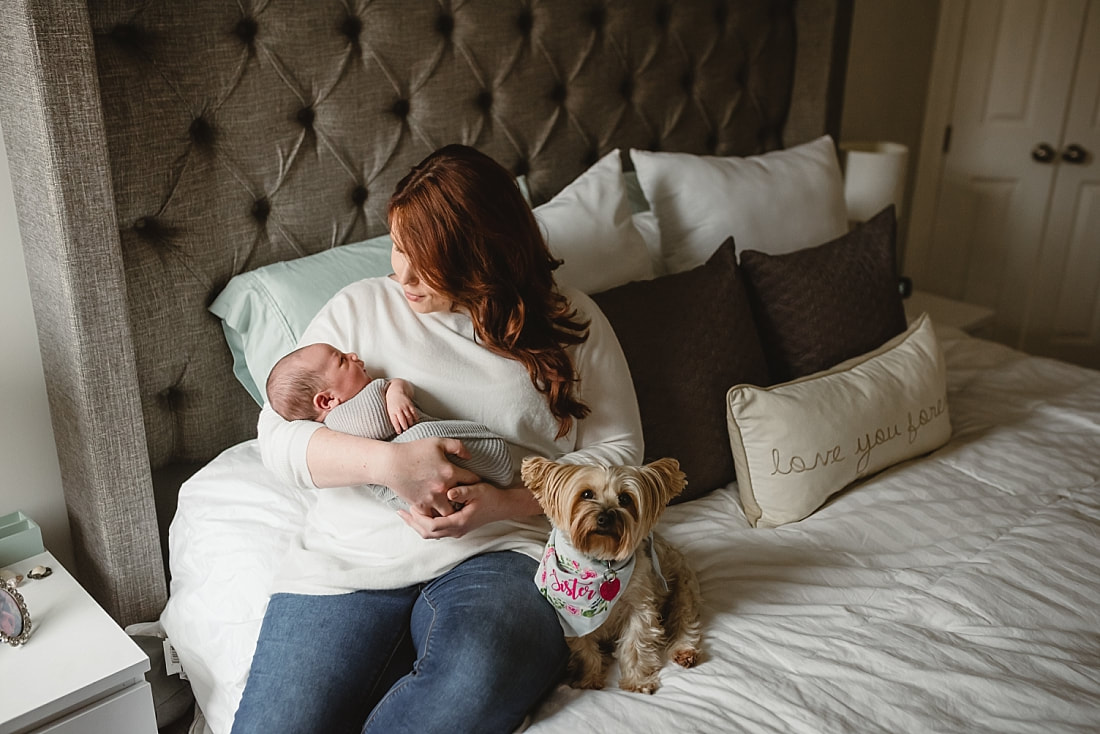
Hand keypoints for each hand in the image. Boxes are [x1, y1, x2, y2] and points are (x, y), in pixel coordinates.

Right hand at [381, 439, 478, 517]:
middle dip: (466, 499)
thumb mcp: (437, 442)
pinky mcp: (420, 505)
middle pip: (463, 501)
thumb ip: (457, 446)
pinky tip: (437, 509)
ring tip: (452, 505)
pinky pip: (432, 516)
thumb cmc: (413, 450)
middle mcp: (443, 488)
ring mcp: (431, 499)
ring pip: (449, 512)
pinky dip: (435, 514)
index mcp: (450, 472)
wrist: (391, 463)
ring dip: (451, 509)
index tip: (475, 482)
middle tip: (466, 498)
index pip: (472, 480)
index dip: (476, 481)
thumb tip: (469, 456)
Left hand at [388, 393, 417, 433]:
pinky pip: (414, 413)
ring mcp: (405, 407)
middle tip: (406, 430)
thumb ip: (393, 418)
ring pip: (409, 418)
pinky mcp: (410, 404)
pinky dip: (415, 418)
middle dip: (405, 427)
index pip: (395, 422)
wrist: (395, 391)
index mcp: (392, 412)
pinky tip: (415, 421)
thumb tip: (397, 428)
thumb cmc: (391, 403)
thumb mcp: (389, 410)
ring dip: (410, 423)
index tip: (399, 432)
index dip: (398, 428)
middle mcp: (398, 409)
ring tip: (411, 427)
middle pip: (403, 421)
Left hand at [399, 482, 541, 538]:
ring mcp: (457, 531)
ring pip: (431, 535)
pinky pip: (437, 532)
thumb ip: (463, 491)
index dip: (419, 517)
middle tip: (401, 511)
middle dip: (413, 523)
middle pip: (428, 533)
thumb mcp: (477, 489)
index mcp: (459, 522)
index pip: (432, 525)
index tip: (410, 505)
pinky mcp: (457, 528)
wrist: (503, 506)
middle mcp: (456, 530)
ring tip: (406, 514)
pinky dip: (425, 525)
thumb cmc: (490, 497)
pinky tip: (420, 515)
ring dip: (418, 525)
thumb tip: (449, 492)